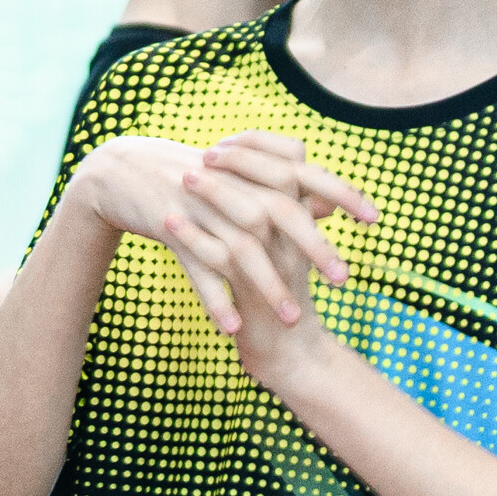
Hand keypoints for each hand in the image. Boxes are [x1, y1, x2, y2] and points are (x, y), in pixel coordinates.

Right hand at [70, 132, 375, 346]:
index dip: (343, 194)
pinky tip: (231, 327)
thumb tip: (325, 207)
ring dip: (268, 285)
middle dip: (315, 247)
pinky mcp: (171, 227)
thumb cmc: (186, 177)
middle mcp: (231, 184)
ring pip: (242, 247)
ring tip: (291, 320)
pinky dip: (215, 299)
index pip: (306, 175)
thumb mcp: (234, 181)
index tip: (376, 221)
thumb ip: (280, 193)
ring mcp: (201, 206)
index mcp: (250, 168)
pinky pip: (198, 267)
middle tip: (343, 280)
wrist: (121, 169)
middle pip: (282, 212)